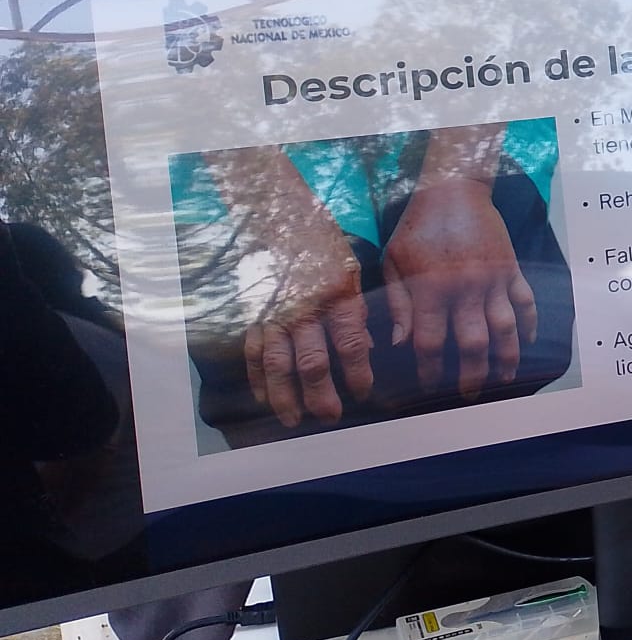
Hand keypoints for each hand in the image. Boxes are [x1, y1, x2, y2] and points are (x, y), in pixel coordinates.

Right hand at [225, 162, 373, 428]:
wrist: (279, 218)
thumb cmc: (323, 244)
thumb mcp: (353, 269)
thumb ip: (361, 310)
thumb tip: (370, 349)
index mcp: (337, 294)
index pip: (350, 344)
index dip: (357, 374)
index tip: (363, 394)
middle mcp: (304, 308)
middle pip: (311, 362)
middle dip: (321, 395)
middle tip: (330, 416)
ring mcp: (273, 313)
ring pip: (278, 365)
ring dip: (286, 397)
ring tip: (295, 420)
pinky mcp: (252, 315)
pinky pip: (252, 353)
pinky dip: (257, 379)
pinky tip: (264, 400)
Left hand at [382, 178, 537, 398]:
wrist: (454, 188)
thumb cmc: (417, 226)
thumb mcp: (394, 261)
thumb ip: (397, 303)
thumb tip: (399, 343)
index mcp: (432, 289)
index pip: (431, 342)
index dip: (431, 370)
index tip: (430, 386)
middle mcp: (466, 288)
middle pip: (474, 343)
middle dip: (473, 374)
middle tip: (471, 393)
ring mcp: (493, 278)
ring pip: (506, 327)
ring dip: (508, 356)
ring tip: (507, 377)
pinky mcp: (511, 267)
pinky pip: (525, 300)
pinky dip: (529, 321)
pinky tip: (528, 339)